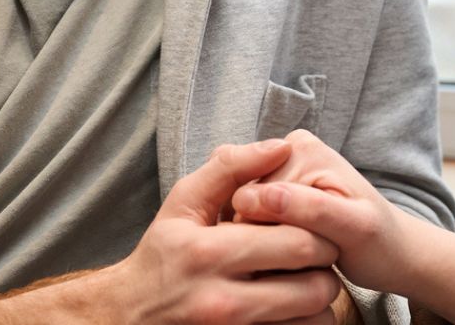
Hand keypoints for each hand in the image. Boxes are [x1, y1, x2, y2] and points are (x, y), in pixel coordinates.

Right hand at [99, 138, 344, 323]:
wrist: (127, 315)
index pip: (296, 243)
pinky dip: (305, 324)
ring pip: (311, 322)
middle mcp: (222, 301)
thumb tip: (282, 146)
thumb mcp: (183, 203)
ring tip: (310, 282)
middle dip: (327, 267)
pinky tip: (294, 309)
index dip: (319, 231)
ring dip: (321, 301)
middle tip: (322, 255)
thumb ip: (231, 168)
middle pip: (312, 286)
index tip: (316, 225)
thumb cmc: (161, 254)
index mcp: (210, 253)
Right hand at [230, 130, 410, 297]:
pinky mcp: (275, 195)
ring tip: (301, 262)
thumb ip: (311, 209)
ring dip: (265, 249)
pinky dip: (267, 249)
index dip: (265, 236)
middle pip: (243, 209)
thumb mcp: (354, 227)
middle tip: (305, 260)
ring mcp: (277, 174)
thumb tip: (259, 198)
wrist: (393, 249)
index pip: (249, 199)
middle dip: (266, 240)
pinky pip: (252, 227)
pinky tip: (292, 260)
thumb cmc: (379, 241)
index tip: (300, 254)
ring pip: (244, 222)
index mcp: (299, 148)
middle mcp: (283, 153)